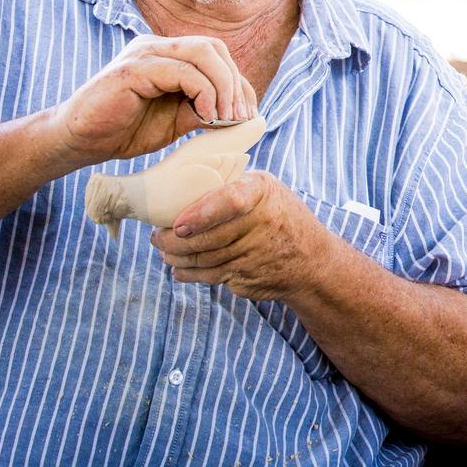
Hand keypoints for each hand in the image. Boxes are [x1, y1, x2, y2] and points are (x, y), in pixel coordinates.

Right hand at [49, 35, 256, 169]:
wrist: (79, 142)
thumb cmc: (124, 130)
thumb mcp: (175, 120)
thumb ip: (202, 109)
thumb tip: (239, 113)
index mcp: (167, 55)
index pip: (216, 55)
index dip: (238, 82)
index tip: (249, 113)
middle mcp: (156, 46)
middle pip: (214, 48)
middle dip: (236, 82)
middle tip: (241, 116)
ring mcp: (144, 53)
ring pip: (203, 53)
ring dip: (224, 86)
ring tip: (227, 117)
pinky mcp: (133, 69)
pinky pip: (182, 71)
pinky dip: (204, 91)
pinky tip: (207, 114)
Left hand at [151, 172, 333, 303]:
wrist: (311, 260)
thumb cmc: (280, 215)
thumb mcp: (265, 189)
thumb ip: (231, 187)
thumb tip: (181, 189)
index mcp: (262, 193)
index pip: (230, 202)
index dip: (201, 214)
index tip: (178, 224)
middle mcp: (260, 225)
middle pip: (206, 237)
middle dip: (172, 241)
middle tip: (155, 236)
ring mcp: (253, 256)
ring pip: (202, 260)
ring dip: (175, 257)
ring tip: (163, 250)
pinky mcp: (246, 279)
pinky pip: (210, 277)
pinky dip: (188, 274)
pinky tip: (178, 268)